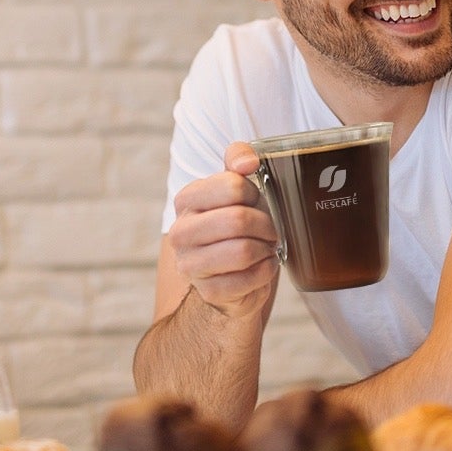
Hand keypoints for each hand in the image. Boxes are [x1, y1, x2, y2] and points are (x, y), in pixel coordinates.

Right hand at [163, 143, 279, 317]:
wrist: (232, 272)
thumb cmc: (237, 224)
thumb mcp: (237, 186)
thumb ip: (238, 159)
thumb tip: (248, 162)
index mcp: (187, 200)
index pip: (231, 186)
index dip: (254, 194)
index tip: (256, 201)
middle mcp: (181, 232)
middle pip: (238, 220)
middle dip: (266, 225)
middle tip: (271, 229)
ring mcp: (191, 265)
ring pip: (243, 251)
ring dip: (266, 248)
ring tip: (265, 247)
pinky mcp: (209, 291)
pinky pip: (250, 278)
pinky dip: (266, 271)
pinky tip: (262, 266)